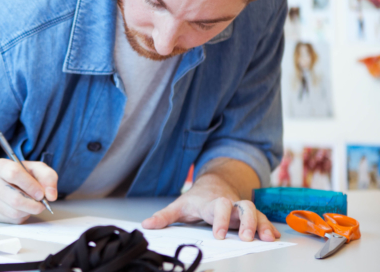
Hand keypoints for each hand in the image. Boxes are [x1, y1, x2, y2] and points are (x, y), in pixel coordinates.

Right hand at [0, 159, 57, 223]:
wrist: (0, 181)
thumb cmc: (20, 175)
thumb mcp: (36, 169)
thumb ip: (48, 177)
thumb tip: (51, 195)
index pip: (13, 174)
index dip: (30, 185)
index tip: (41, 193)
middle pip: (14, 198)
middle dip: (33, 204)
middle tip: (41, 204)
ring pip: (13, 212)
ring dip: (28, 211)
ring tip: (31, 204)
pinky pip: (10, 220)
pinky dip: (21, 216)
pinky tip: (22, 208)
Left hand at [141, 174, 280, 241]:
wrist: (214, 184)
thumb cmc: (196, 198)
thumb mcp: (179, 206)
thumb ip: (164, 217)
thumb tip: (147, 225)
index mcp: (213, 203)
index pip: (219, 208)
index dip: (220, 220)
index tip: (219, 235)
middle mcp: (231, 204)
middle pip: (244, 207)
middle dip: (247, 222)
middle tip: (247, 238)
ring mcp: (242, 209)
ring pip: (257, 213)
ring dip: (263, 225)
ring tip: (268, 238)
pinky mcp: (251, 215)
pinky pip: (264, 219)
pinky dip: (270, 227)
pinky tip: (275, 236)